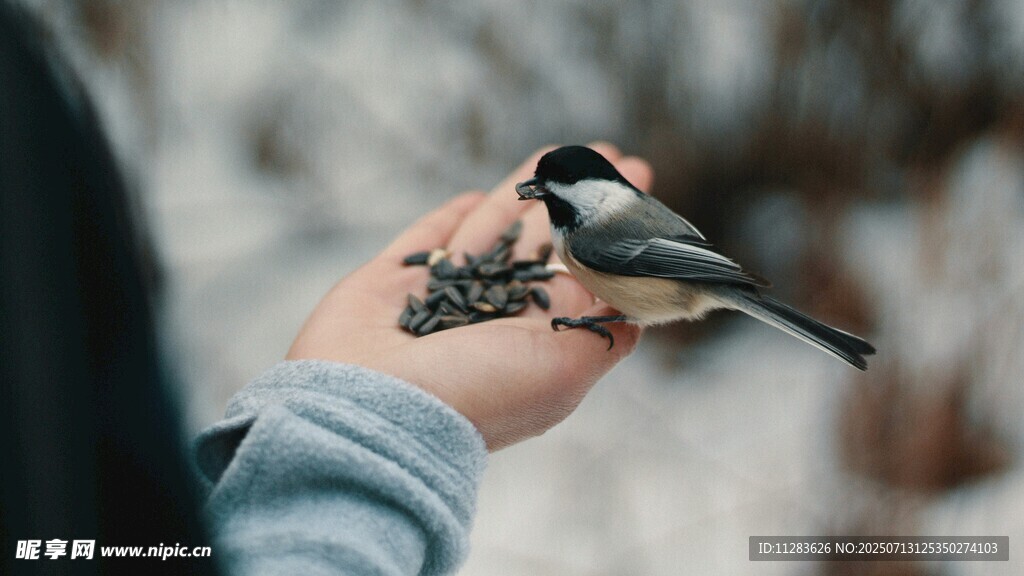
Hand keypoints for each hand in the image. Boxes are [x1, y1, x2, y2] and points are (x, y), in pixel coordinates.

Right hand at [287, 143, 654, 449]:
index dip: (608, 233)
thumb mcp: (562, 370)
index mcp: (533, 341)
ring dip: (520, 193)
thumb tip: (634, 315)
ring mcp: (436, 301)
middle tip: (607, 159)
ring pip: (486, 233)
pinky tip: (472, 196)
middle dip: (574, 202)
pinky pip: (423, 243)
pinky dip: (446, 220)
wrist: (370, 409)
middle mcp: (489, 320)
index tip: (639, 191)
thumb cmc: (474, 391)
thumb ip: (602, 335)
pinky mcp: (387, 285)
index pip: (581, 273)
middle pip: (540, 246)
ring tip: (554, 154)